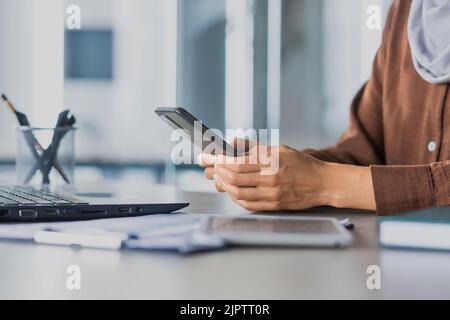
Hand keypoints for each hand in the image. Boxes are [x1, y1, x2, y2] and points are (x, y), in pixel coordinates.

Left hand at [199, 142, 375, 211]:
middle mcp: (270, 179)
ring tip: (219, 179)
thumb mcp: (279, 149)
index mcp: (271, 162)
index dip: (218, 160)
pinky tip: (232, 191)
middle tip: (210, 168)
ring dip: (224, 186)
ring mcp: (271, 195)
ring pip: (238, 193)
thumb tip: (232, 143)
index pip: (236, 163)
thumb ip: (254, 147)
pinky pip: (247, 204)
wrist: (322, 183)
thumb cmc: (301, 163)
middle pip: (233, 179)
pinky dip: (235, 198)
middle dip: (217, 173)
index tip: (207, 157)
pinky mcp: (273, 206)